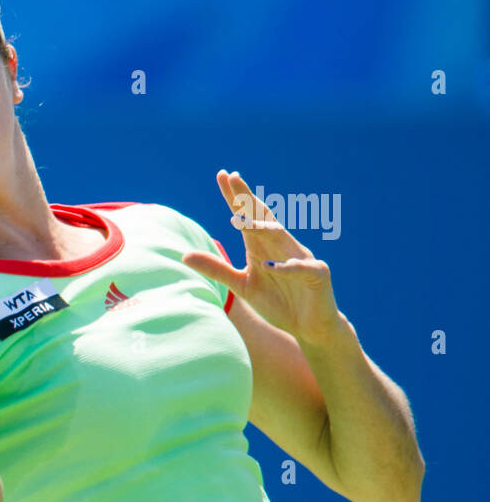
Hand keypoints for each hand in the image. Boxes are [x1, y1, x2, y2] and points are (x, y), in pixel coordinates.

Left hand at [182, 169, 342, 345]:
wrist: (308, 326)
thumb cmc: (276, 302)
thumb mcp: (241, 285)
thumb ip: (217, 269)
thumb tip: (184, 255)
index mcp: (261, 245)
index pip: (246, 216)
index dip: (235, 196)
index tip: (222, 174)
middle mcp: (281, 245)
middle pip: (263, 217)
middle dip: (248, 198)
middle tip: (233, 178)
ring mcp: (300, 257)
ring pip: (281, 236)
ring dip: (261, 227)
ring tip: (240, 219)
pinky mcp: (317, 274)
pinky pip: (301, 267)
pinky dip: (287, 266)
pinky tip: (271, 266)